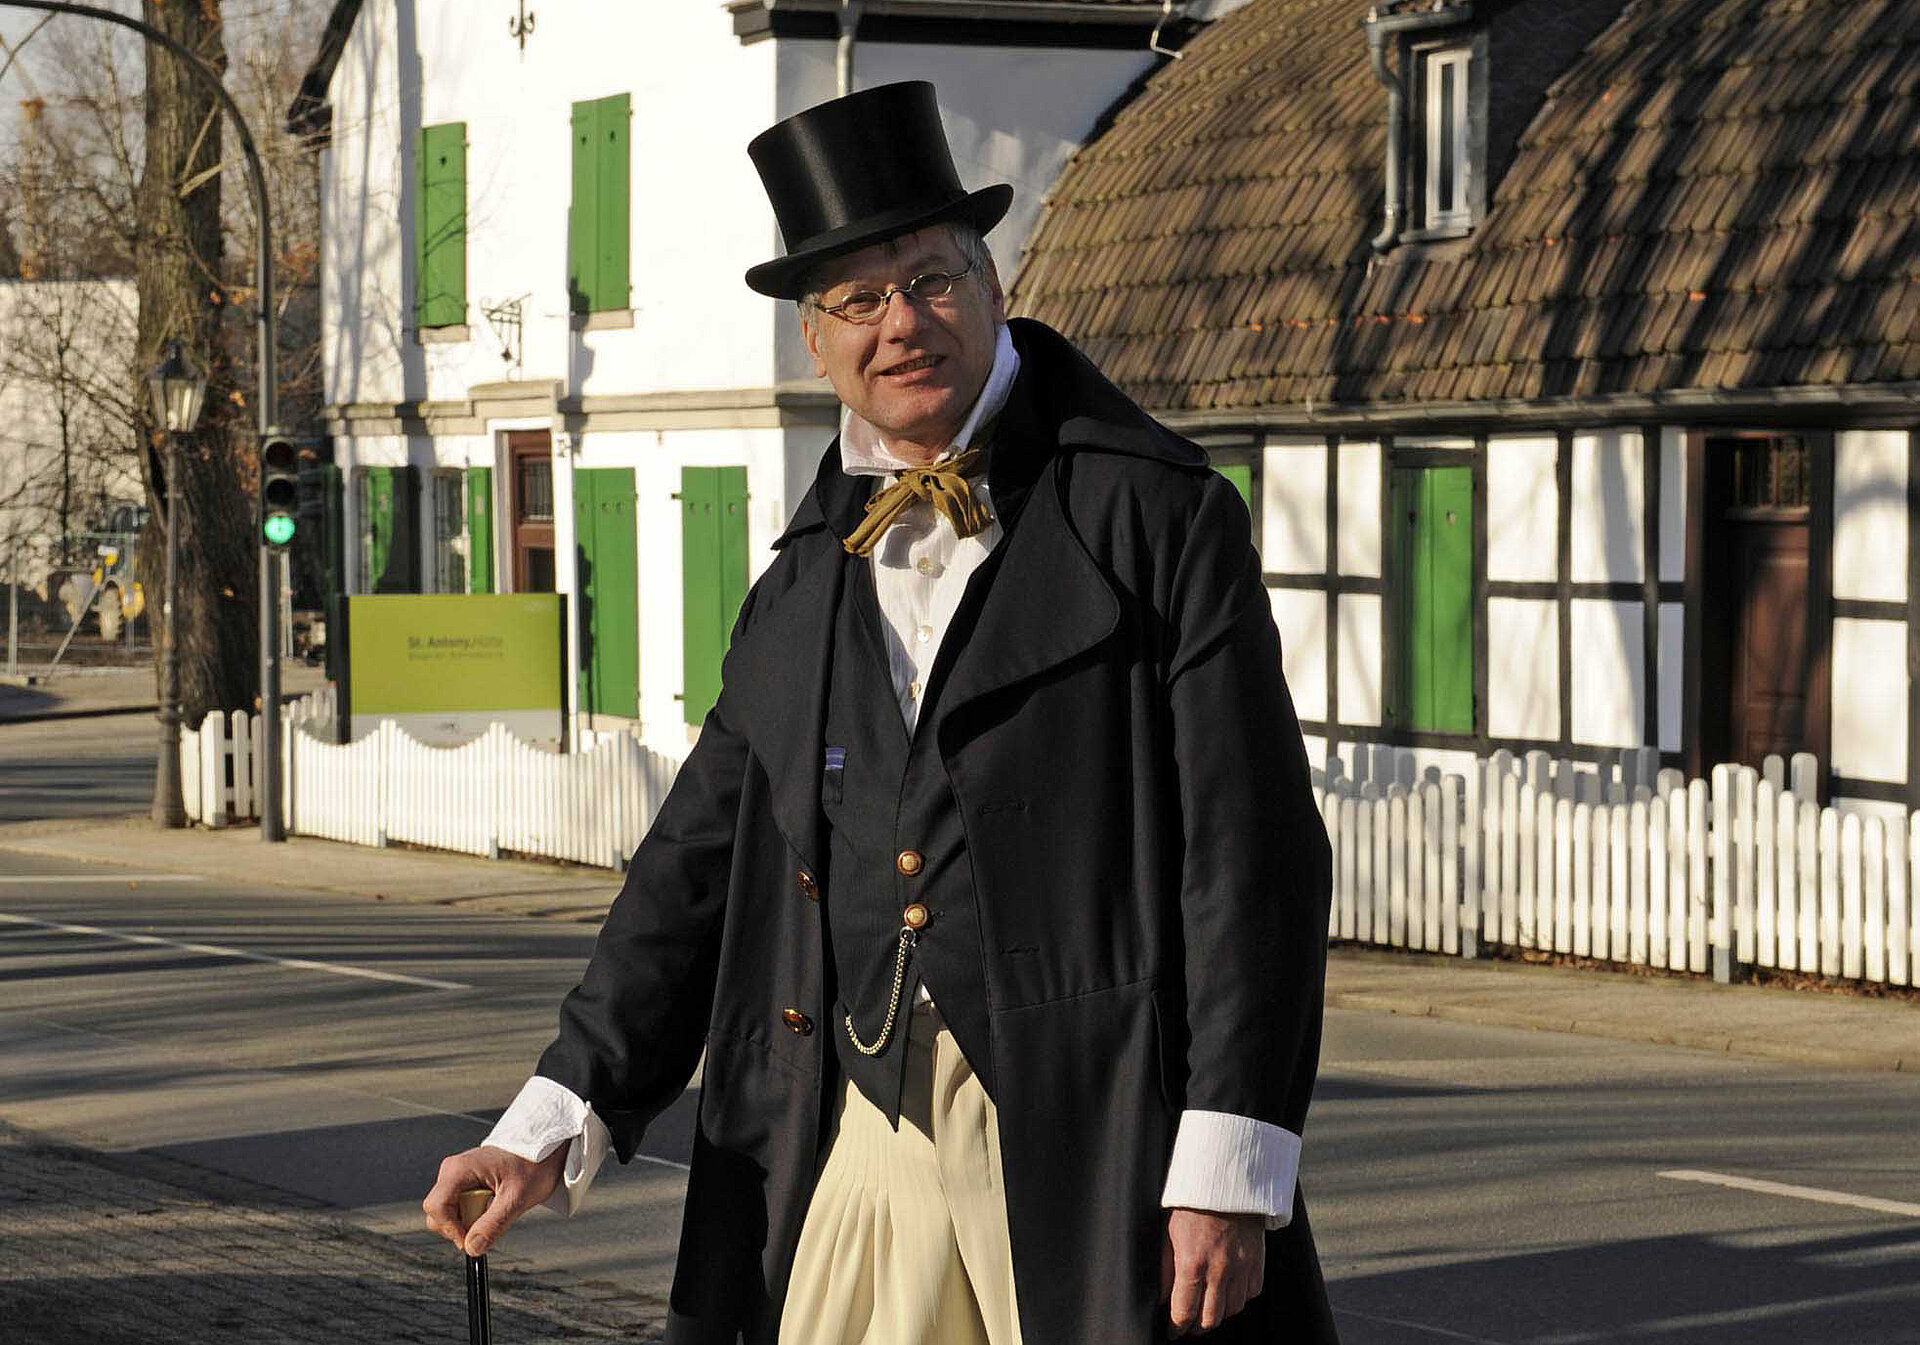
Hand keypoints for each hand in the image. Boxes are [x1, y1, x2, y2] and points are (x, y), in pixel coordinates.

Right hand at [422, 1143, 567, 1256]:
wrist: (544, 1149)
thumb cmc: (533, 1164)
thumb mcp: (517, 1198)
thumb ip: (493, 1224)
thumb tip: (472, 1248)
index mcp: (459, 1169)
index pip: (437, 1207)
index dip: (450, 1229)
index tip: (470, 1241)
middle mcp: (452, 1170)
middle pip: (437, 1212)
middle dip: (459, 1227)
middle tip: (488, 1224)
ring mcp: (456, 1176)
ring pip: (446, 1212)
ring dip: (467, 1221)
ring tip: (495, 1210)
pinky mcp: (463, 1182)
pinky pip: (457, 1207)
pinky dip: (472, 1215)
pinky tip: (492, 1207)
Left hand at [1160, 1207, 1265, 1335]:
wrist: (1226, 1179)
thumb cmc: (1192, 1203)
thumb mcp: (1168, 1233)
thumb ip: (1165, 1269)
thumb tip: (1163, 1298)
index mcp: (1192, 1262)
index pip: (1184, 1312)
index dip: (1176, 1327)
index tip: (1173, 1331)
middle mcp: (1219, 1269)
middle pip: (1210, 1319)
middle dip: (1197, 1326)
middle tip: (1189, 1324)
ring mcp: (1241, 1266)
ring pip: (1233, 1309)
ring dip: (1219, 1313)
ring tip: (1208, 1309)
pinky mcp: (1257, 1260)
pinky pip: (1251, 1293)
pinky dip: (1240, 1297)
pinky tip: (1229, 1291)